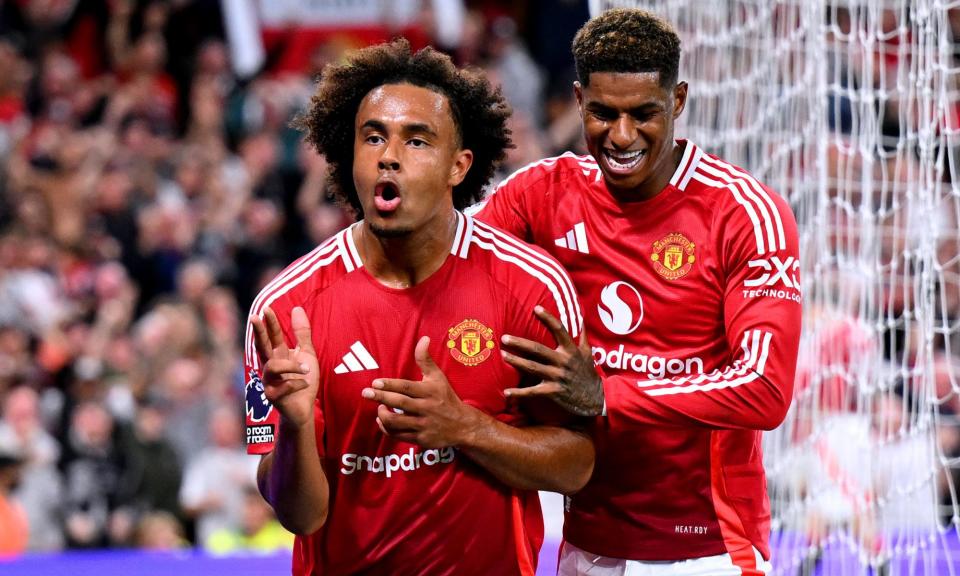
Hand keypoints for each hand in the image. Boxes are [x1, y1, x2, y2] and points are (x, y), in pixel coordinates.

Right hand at [249, 306, 318, 427]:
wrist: (304, 408)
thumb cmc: (303, 381)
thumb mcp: (306, 354)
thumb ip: (302, 333)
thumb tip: (296, 308)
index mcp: (278, 355)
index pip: (272, 336)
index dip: (270, 323)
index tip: (266, 308)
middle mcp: (270, 367)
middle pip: (261, 347)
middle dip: (258, 332)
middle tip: (254, 317)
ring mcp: (269, 382)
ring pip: (273, 367)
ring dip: (292, 365)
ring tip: (306, 369)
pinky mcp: (273, 396)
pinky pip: (285, 385)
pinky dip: (298, 383)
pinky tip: (304, 385)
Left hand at [361, 336, 480, 448]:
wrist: (463, 426)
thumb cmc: (446, 397)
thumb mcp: (438, 377)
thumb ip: (425, 359)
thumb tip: (423, 338)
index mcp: (430, 392)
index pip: (407, 387)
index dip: (390, 385)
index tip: (375, 382)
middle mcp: (427, 408)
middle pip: (399, 403)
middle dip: (380, 397)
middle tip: (365, 393)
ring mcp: (424, 425)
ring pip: (397, 421)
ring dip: (383, 415)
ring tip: (378, 407)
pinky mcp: (421, 439)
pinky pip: (399, 435)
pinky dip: (387, 429)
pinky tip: (381, 421)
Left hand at [501, 306, 603, 416]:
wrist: (596, 398)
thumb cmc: (588, 373)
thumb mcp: (588, 353)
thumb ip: (582, 335)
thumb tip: (581, 318)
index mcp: (571, 350)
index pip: (559, 330)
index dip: (548, 318)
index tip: (536, 308)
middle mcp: (563, 361)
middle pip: (538, 349)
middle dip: (520, 343)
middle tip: (504, 338)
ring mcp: (557, 377)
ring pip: (532, 368)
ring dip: (516, 361)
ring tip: (502, 355)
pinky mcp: (553, 391)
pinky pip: (533, 392)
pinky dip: (519, 393)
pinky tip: (506, 392)